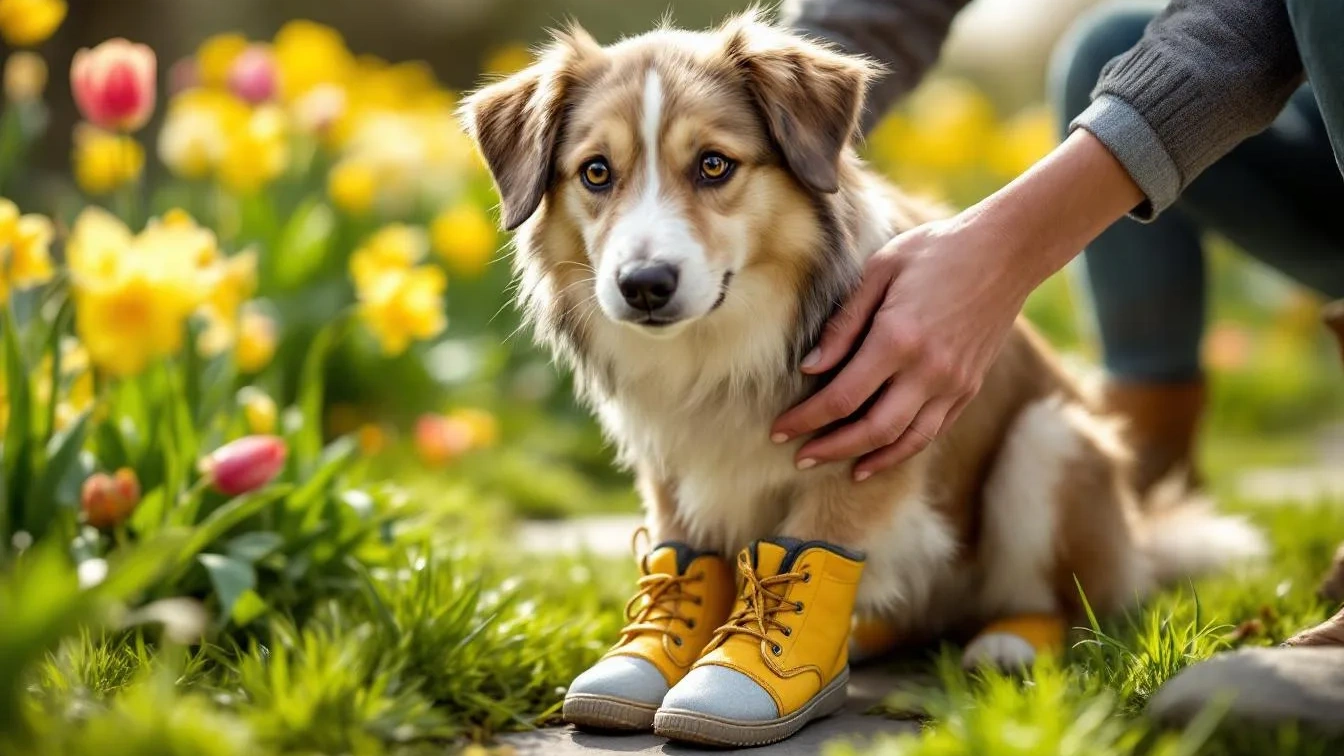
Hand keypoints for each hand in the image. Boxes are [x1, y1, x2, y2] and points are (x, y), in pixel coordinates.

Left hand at [770, 215, 1031, 479]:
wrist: (1008, 250)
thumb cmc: (935, 250)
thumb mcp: (879, 271)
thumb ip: (843, 324)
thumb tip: (810, 369)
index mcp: (898, 338)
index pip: (841, 397)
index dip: (806, 420)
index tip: (779, 430)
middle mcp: (928, 370)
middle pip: (871, 430)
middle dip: (830, 449)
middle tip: (799, 457)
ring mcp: (954, 383)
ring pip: (906, 441)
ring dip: (869, 460)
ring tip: (840, 469)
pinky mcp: (970, 387)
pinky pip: (933, 430)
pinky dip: (904, 449)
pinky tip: (881, 454)